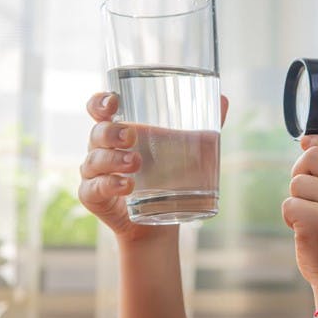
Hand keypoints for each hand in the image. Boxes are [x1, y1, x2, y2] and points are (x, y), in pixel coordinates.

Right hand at [78, 92, 228, 243]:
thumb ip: (203, 125)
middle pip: (97, 132)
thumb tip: (225, 99)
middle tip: (132, 136)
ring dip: (113, 160)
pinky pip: (93, 189)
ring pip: (94, 160)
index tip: (114, 102)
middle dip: (111, 132)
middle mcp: (102, 148)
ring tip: (135, 163)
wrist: (162, 219)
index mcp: (119, 130)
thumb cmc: (170, 175)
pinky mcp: (93, 197)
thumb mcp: (187, 150)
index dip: (100, 102)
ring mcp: (95, 173)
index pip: (99, 109)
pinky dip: (109, 185)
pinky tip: (126, 186)